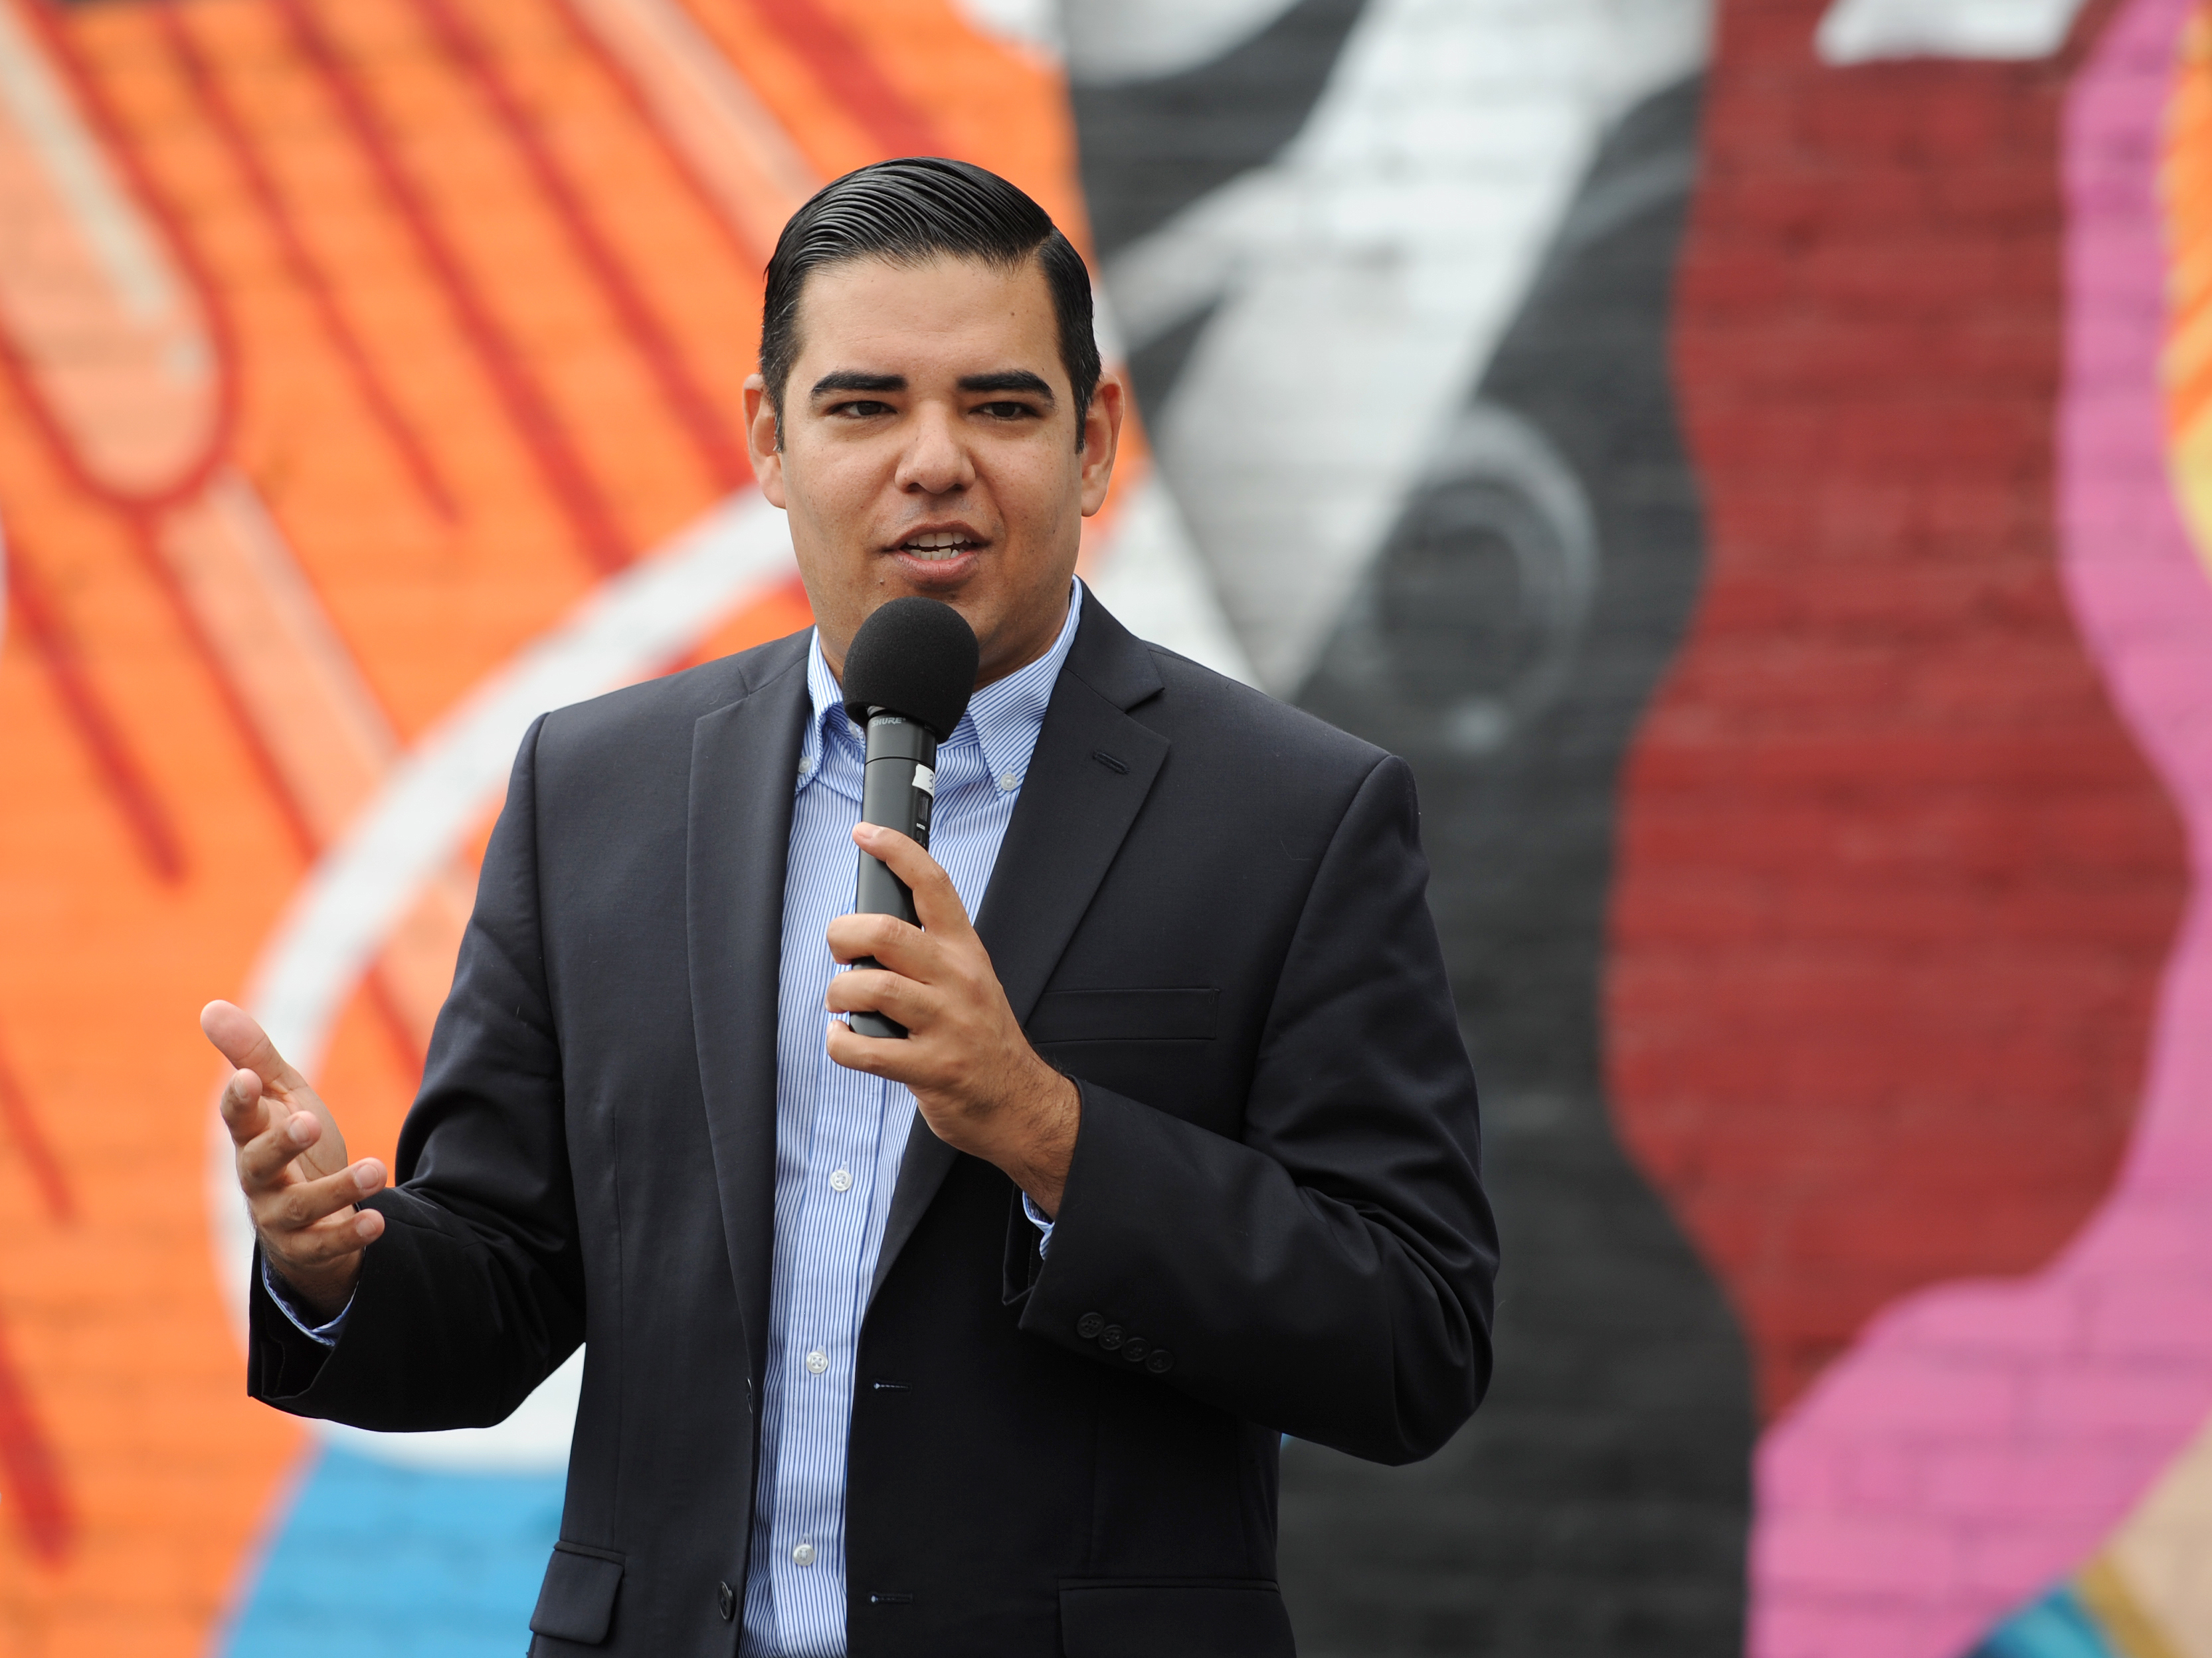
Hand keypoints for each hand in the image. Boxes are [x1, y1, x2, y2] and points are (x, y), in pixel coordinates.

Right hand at [201, 1000, 385, 1321]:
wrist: (310, 1215)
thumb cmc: (293, 1144)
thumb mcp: (284, 1096)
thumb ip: (255, 1056)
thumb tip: (211, 1007)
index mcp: (251, 1137)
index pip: (236, 1117)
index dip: (238, 1099)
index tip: (248, 1078)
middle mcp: (257, 1178)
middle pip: (259, 1164)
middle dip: (282, 1143)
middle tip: (311, 1121)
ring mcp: (279, 1216)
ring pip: (300, 1206)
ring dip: (339, 1188)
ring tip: (377, 1169)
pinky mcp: (306, 1246)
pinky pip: (325, 1245)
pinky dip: (350, 1234)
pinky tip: (377, 1219)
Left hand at [824, 824, 1079, 1215]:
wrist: (1017, 1101)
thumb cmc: (981, 1038)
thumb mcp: (970, 980)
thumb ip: (930, 953)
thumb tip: (869, 929)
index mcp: (965, 952)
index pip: (933, 885)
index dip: (897, 851)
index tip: (866, 833)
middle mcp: (958, 981)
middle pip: (887, 933)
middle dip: (843, 935)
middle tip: (840, 951)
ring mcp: (946, 1025)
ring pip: (872, 987)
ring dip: (839, 993)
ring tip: (841, 1002)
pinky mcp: (931, 1068)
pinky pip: (864, 1049)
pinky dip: (840, 1043)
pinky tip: (843, 1039)